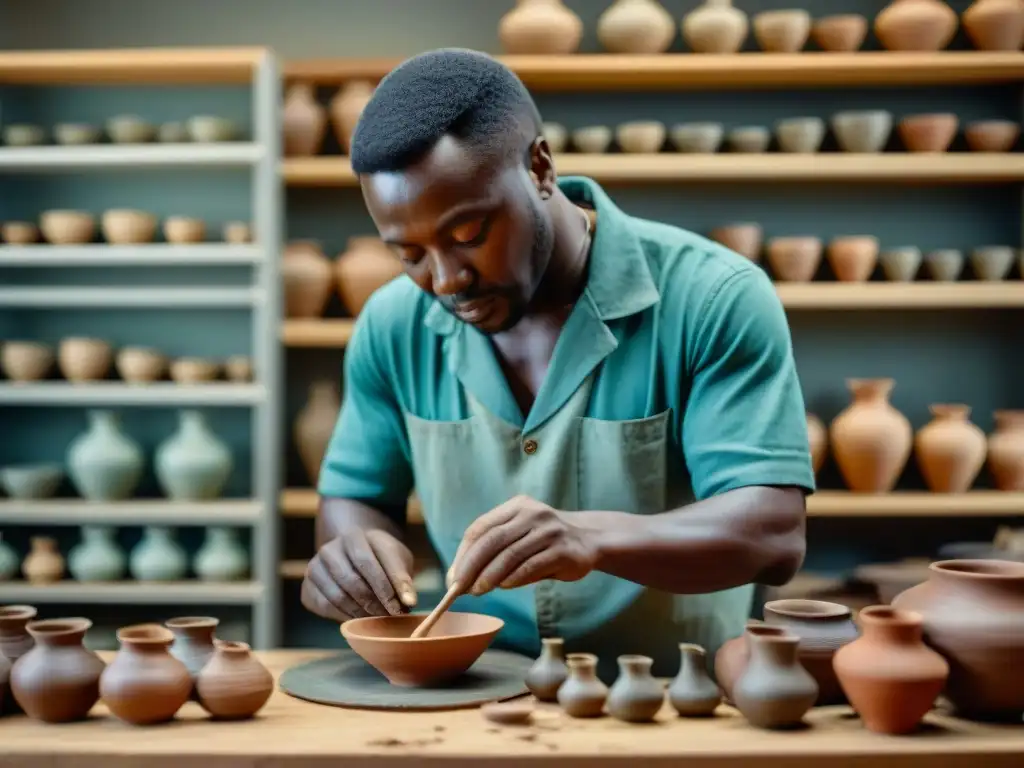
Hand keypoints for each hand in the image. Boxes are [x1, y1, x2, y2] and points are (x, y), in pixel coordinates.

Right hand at [301, 528, 416, 621]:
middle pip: (352, 581)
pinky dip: (345, 616)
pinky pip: (326, 607)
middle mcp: (330, 548)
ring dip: (362, 612)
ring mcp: (315, 566)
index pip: (369, 563)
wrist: (351, 554)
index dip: (388, 587)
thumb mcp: (396, 559)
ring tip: (379, 618)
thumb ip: (402, 578)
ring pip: (338, 596)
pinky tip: (361, 618)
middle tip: (392, 616)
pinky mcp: (308, 587)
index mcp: (353, 536)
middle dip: (375, 603)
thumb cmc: (379, 558)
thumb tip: (408, 603)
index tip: (405, 606)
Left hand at [448, 495, 598, 595]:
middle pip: (492, 539)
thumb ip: (494, 552)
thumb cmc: (544, 542)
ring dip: (490, 575)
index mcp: (517, 506)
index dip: (464, 553)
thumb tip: (460, 579)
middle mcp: (532, 514)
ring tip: (478, 591)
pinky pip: (531, 565)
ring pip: (511, 554)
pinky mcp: (563, 550)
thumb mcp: (519, 536)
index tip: (453, 577)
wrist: (589, 539)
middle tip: (459, 587)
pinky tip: (504, 587)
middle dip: (472, 565)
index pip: (481, 528)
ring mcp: (549, 530)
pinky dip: (514, 578)